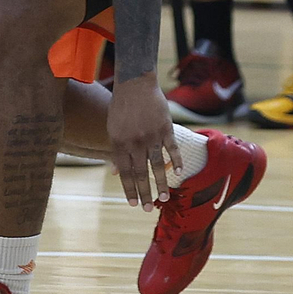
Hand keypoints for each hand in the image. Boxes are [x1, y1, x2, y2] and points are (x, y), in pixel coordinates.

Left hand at [108, 75, 179, 207]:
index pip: (124, 172)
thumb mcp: (112, 128)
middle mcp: (134, 142)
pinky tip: (180, 174)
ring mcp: (151, 136)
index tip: (133, 203)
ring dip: (161, 183)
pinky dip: (176, 162)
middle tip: (148, 209)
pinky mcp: (165, 129)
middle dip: (144, 193)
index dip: (129, 189)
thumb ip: (116, 150)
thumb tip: (115, 171)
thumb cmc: (121, 107)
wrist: (134, 84)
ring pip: (157, 165)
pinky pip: (172, 149)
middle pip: (140, 173)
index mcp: (119, 142)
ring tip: (165, 198)